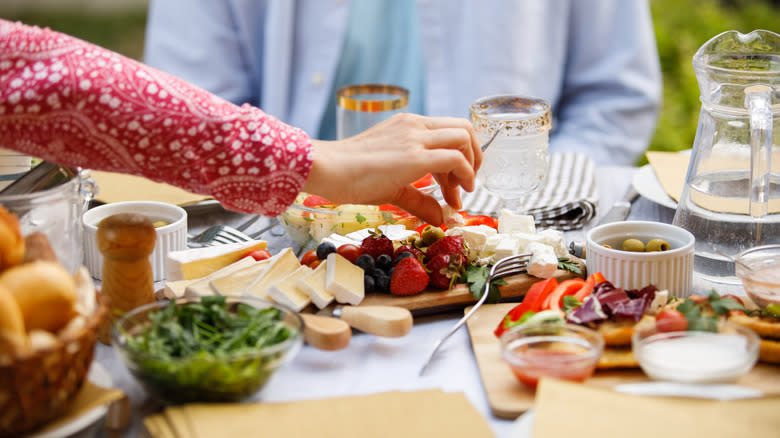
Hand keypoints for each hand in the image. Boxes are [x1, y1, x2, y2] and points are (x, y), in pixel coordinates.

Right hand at [303, 113, 481, 224]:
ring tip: (460, 193)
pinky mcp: (414, 156)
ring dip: (471, 166)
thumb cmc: (350, 176)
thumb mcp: (392, 186)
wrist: (327, 169)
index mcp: (409, 126)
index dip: (461, 158)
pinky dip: (463, 176)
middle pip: (465, 128)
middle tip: (465, 186)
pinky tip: (455, 196)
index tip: (454, 188)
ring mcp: (415, 137)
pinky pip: (454, 158)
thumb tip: (441, 218)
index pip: (449, 131)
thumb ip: (419, 199)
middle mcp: (415, 126)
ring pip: (464, 137)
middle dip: (475, 157)